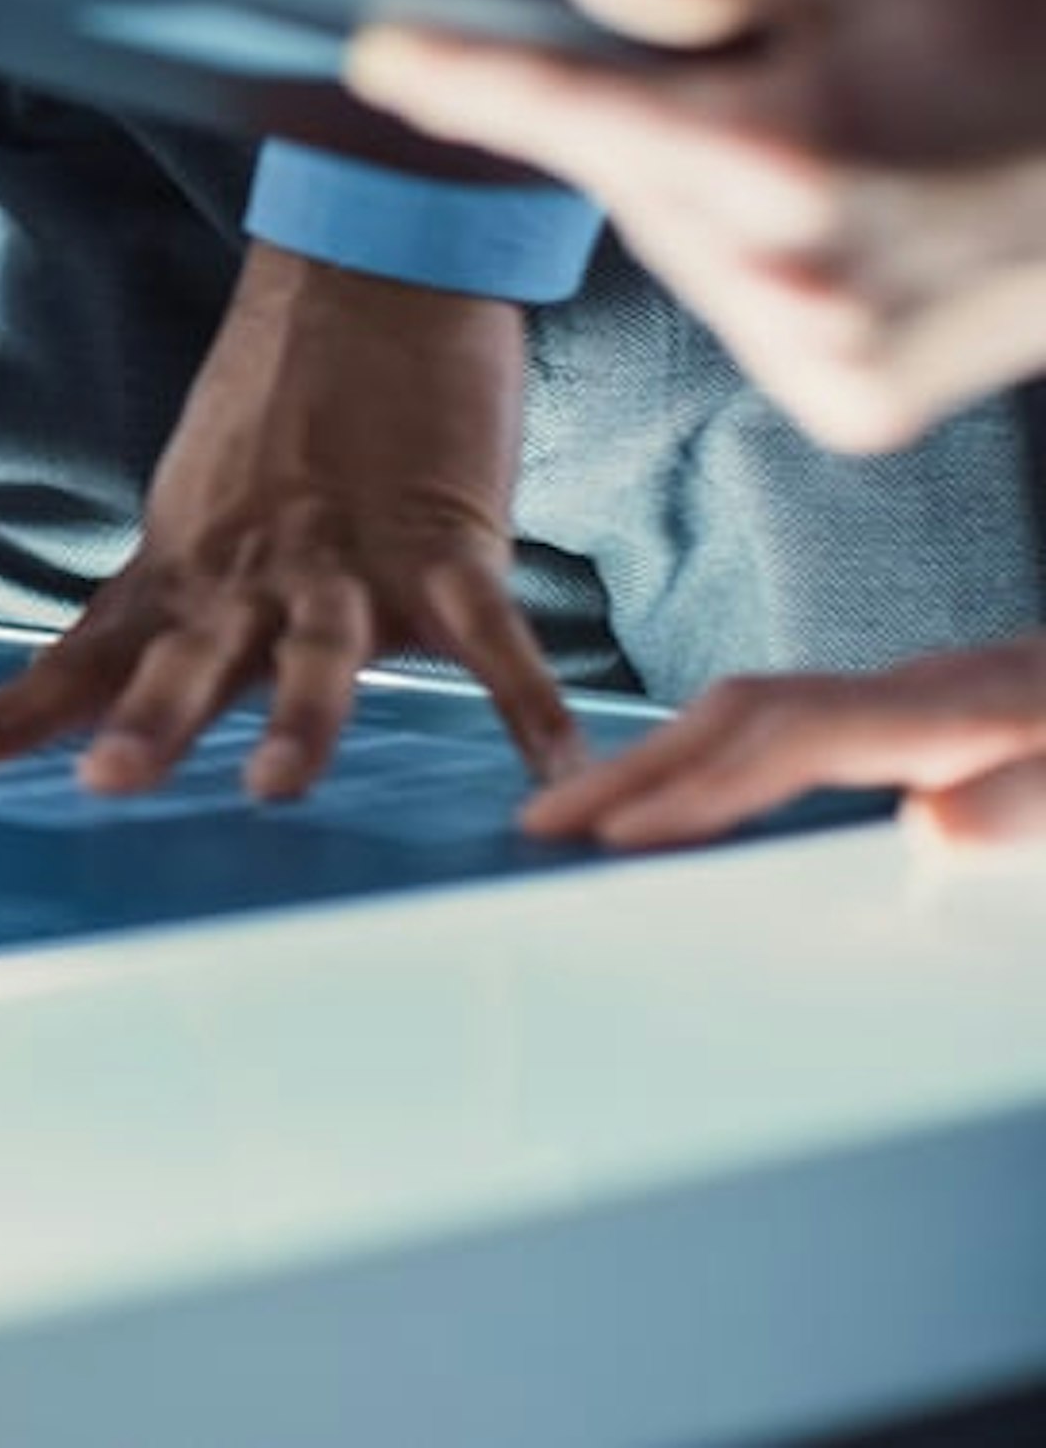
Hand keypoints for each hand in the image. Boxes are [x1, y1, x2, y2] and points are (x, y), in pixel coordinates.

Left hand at [0, 245, 585, 799]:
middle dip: (151, 722)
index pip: (85, 652)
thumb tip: (126, 696)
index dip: (17, 710)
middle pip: (190, 658)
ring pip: (317, 649)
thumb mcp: (199, 510)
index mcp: (184, 568)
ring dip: (298, 718)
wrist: (372, 276)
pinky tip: (550, 765)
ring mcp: (348, 557)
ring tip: (274, 785)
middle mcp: (251, 572)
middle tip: (109, 782)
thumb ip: (175, 606)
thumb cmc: (285, 410)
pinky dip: (524, 702)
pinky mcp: (447, 541)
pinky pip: (492, 636)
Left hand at [349, 0, 1045, 453]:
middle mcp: (792, 275)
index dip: (460, 75)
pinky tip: (859, 215)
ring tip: (844, 135)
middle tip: (761, 64)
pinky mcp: (857, 406)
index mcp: (781, 156)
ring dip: (709, 190)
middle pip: (623, 180)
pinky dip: (768, 259)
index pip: (561, 108)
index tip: (382, 53)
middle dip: (647, 117)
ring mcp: (826, 357)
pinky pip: (748, 312)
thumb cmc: (1042, 25)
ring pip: (680, 248)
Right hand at [521, 634, 1045, 849]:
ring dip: (661, 759)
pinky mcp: (923, 713)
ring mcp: (915, 696)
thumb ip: (1028, 806)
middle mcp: (917, 694)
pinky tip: (689, 794)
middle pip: (741, 714)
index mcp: (955, 713)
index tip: (618, 842)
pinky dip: (714, 756)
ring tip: (577, 812)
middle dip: (636, 768)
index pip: (792, 743)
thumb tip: (928, 828)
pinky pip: (786, 725)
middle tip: (539, 825)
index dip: (701, 789)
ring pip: (753, 712)